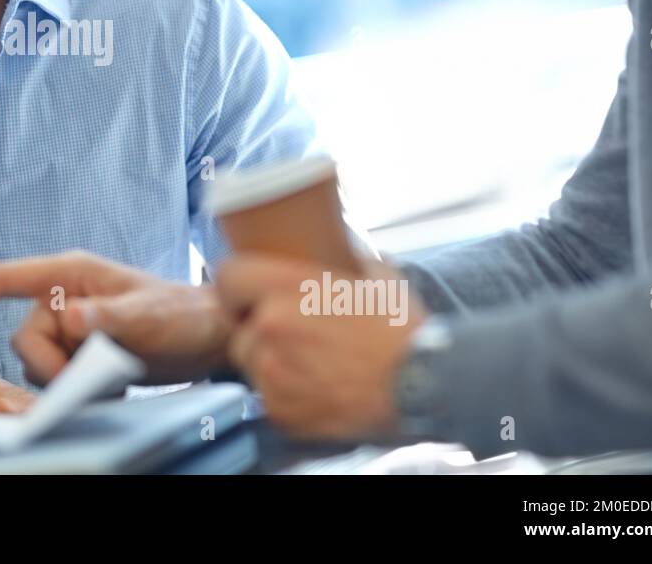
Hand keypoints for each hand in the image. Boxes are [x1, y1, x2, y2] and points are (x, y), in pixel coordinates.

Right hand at [0, 251, 232, 384]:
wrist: (210, 338)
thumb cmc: (183, 313)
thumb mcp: (149, 315)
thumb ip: (108, 316)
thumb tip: (69, 318)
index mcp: (72, 274)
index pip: (8, 278)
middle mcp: (64, 298)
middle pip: (24, 337)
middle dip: (50, 365)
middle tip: (91, 375)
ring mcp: (71, 327)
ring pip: (38, 364)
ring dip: (67, 379)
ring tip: (112, 376)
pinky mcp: (80, 354)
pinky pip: (57, 378)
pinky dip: (77, 388)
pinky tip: (111, 384)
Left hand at [215, 255, 424, 440]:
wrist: (424, 385)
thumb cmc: (402, 329)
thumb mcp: (373, 275)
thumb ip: (343, 257)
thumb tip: (340, 242)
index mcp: (287, 286)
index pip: (227, 276)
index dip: (236, 287)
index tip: (246, 296)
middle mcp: (270, 327)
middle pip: (238, 327)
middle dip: (258, 332)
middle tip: (291, 338)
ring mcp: (272, 372)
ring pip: (250, 364)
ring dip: (270, 364)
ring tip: (309, 366)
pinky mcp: (280, 410)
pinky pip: (266, 397)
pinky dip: (285, 396)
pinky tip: (316, 389)